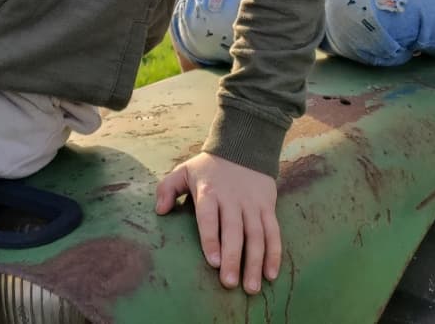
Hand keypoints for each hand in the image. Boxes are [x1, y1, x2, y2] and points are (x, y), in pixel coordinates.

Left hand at [155, 152, 280, 293]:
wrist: (244, 147)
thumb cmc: (209, 167)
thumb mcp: (184, 170)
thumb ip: (167, 188)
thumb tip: (160, 211)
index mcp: (209, 192)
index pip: (209, 217)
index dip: (211, 239)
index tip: (213, 262)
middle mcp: (232, 199)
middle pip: (234, 231)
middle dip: (233, 258)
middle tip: (230, 283)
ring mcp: (252, 204)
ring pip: (256, 235)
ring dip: (255, 262)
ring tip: (251, 288)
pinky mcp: (268, 207)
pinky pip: (273, 232)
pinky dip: (274, 253)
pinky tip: (271, 274)